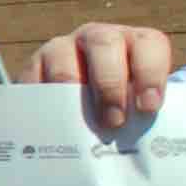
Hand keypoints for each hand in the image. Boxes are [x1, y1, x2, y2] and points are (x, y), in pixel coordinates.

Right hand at [28, 22, 174, 134]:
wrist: (85, 108)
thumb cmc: (122, 111)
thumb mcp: (138, 108)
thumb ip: (146, 119)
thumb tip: (150, 146)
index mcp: (136, 44)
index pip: (149, 45)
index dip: (150, 74)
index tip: (147, 107)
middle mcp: (100, 38)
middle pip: (104, 45)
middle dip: (110, 85)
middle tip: (113, 122)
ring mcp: (64, 48)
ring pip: (64, 59)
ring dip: (73, 93)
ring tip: (80, 125)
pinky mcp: (35, 65)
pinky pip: (35, 78)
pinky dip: (43, 101)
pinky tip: (52, 123)